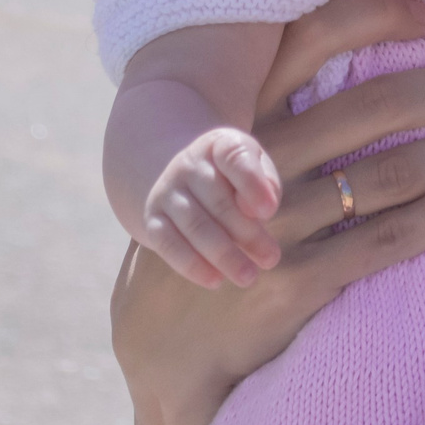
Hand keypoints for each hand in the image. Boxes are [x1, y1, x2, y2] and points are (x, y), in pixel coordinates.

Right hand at [114, 0, 424, 424]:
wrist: (173, 334)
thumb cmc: (222, 226)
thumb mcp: (229, 159)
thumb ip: (283, 110)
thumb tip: (368, 54)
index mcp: (246, 114)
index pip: (311, 39)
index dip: (374, 15)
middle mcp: (261, 160)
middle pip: (371, 106)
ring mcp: (278, 223)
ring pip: (390, 174)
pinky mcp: (296, 280)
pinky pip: (386, 238)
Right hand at [141, 126, 284, 287]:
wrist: (186, 179)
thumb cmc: (234, 178)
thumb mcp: (256, 168)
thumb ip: (266, 184)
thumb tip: (260, 211)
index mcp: (218, 144)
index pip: (234, 156)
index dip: (252, 184)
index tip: (269, 212)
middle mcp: (188, 163)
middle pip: (218, 201)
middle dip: (247, 233)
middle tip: (271, 259)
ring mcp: (167, 190)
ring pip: (195, 225)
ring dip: (224, 255)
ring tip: (248, 276)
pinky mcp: (153, 217)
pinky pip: (167, 243)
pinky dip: (191, 265)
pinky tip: (215, 280)